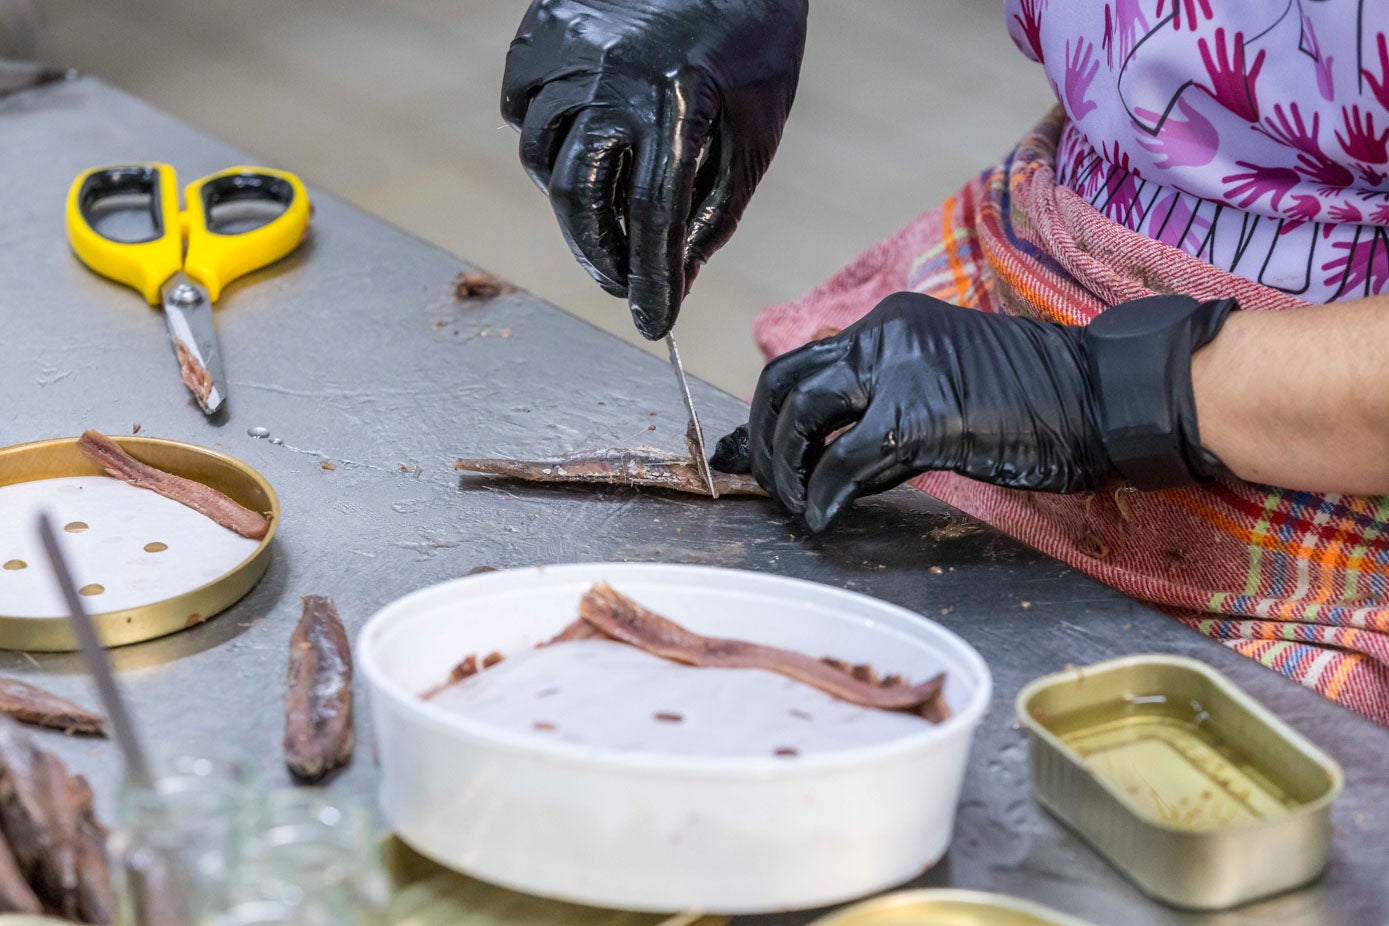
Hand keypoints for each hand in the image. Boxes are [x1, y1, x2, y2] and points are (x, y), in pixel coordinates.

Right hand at [502, 0, 807, 339]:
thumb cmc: (753, 43)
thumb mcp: (753, 134)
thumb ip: (712, 211)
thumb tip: (673, 277)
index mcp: (680, 98)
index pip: (654, 214)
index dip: (651, 279)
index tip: (652, 322)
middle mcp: (616, 73)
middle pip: (578, 193)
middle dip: (599, 253)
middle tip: (623, 279)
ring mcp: (572, 45)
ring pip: (540, 152)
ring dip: (570, 195)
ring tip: (607, 203)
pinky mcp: (545, 24)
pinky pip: (520, 103)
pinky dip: (543, 134)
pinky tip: (580, 140)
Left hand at [714, 293, 1117, 530]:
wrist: (1099, 396)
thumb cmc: (1032, 403)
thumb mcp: (941, 390)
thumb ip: (881, 415)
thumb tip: (826, 464)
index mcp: (889, 325)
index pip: (802, 361)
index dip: (772, 412)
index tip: (761, 452)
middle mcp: (884, 334)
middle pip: (785, 381)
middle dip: (763, 437)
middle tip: (768, 482)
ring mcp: (899, 370)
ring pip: (801, 413)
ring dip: (784, 466)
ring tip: (795, 503)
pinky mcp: (918, 415)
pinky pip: (844, 460)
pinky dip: (824, 494)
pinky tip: (824, 517)